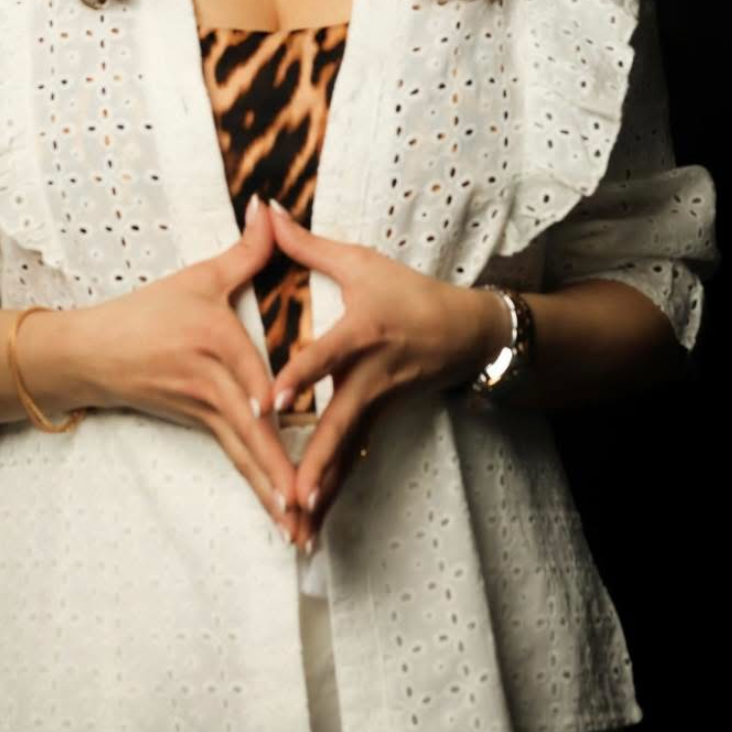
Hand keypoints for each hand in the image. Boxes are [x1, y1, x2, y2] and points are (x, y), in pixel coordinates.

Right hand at [55, 197, 316, 546]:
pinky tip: (278, 512)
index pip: (257, 377)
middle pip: (253, 432)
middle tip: (312, 508)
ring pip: (245, 454)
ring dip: (272, 492)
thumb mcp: (198, 277)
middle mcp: (211, 383)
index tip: (313, 433)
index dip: (281, 406)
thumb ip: (245, 251)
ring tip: (301, 530)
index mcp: (216, 342)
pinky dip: (257, 485)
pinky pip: (235, 458)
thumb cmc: (146, 312)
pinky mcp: (197, 425)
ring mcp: (203, 410)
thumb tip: (270, 207)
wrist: (90, 351)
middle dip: (285, 473)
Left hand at [255, 199, 504, 534]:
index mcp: (363, 332)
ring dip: (326, 487)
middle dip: (316, 459)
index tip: (272, 399)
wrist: (467, 332)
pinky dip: (336, 490)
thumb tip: (265, 209)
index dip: (301, 378)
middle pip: (340, 422)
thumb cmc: (408, 292)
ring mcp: (379, 404)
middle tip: (291, 489)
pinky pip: (355, 460)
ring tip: (299, 521)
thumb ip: (306, 244)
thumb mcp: (361, 262)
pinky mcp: (382, 422)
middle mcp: (371, 375)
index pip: (327, 356)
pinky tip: (314, 520)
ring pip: (348, 452)